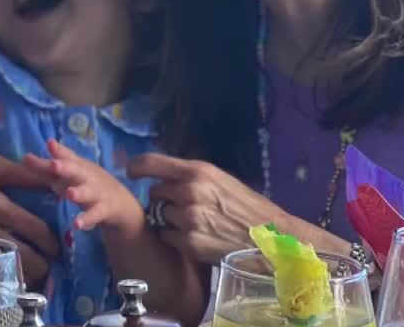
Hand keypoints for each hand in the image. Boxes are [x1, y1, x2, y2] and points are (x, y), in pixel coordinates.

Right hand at [0, 156, 57, 286]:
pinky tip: (11, 271)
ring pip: (4, 266)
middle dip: (42, 265)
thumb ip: (24, 174)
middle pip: (22, 254)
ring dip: (24, 272)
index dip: (51, 241)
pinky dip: (1, 272)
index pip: (33, 227)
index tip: (59, 246)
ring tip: (36, 272)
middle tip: (51, 264)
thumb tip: (56, 180)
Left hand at [26, 140, 144, 238]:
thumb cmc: (87, 183)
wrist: (120, 202)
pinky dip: (87, 220)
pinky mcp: (103, 210)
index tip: (48, 144)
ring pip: (87, 192)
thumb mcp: (70, 174)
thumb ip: (47, 168)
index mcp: (77, 166)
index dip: (57, 151)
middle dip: (65, 167)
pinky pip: (95, 215)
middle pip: (76, 171)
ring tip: (70, 194)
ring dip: (78, 193)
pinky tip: (77, 225)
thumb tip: (24, 156)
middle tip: (54, 164)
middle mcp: (86, 176)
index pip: (64, 158)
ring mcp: (96, 193)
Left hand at [128, 153, 288, 264]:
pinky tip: (197, 238)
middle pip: (155, 192)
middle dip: (164, 200)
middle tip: (185, 208)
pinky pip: (167, 236)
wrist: (272, 241)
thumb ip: (193, 178)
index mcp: (199, 171)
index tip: (131, 172)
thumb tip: (165, 177)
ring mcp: (188, 218)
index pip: (151, 162)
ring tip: (196, 225)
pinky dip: (175, 239)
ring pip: (160, 215)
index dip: (137, 167)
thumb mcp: (223, 182)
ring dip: (170, 221)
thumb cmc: (249, 209)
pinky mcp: (188, 242)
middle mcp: (190, 191)